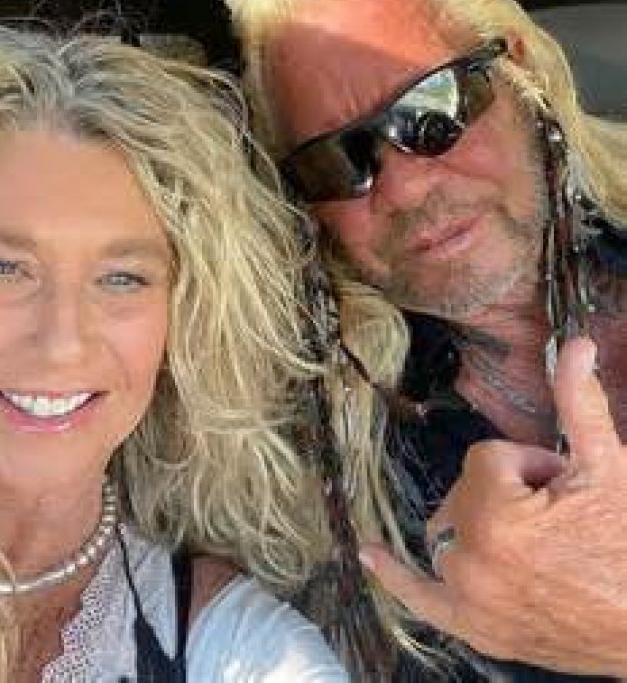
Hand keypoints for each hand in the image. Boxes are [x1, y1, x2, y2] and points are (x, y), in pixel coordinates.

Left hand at [361, 337, 626, 675]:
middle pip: (465, 493)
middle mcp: (470, 560)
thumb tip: (574, 344)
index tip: (561, 486)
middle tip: (556, 515)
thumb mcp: (608, 468)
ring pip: (448, 530)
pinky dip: (396, 576)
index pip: (486, 458)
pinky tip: (370, 554)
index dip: (528, 464)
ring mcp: (469, 599)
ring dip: (476, 523)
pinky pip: (422, 598)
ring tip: (530, 539)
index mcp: (496, 517)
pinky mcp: (476, 628)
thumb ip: (579, 403)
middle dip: (505, 493)